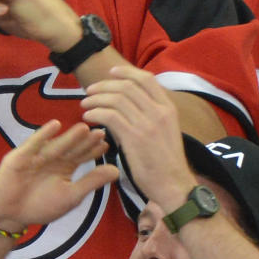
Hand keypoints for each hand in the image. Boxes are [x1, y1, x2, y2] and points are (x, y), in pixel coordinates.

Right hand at [0, 120, 118, 232]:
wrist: (10, 214)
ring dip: (69, 137)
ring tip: (84, 128)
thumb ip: (91, 181)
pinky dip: (44, 135)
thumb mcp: (70, 195)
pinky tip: (55, 125)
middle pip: (72, 148)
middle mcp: (54, 157)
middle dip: (85, 141)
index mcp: (66, 166)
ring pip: (56, 144)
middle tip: (100, 132)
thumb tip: (117, 171)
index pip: (83, 155)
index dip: (94, 150)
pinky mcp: (21, 155)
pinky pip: (34, 143)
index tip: (108, 144)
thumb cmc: (41, 206)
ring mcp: (37, 155)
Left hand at [80, 64, 193, 204]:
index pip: (146, 79)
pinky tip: (88, 117)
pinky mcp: (135, 137)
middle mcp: (159, 112)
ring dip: (96, 98)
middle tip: (89, 91)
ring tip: (84, 104)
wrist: (174, 186)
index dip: (126, 72)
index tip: (110, 73)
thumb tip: (125, 104)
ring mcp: (147, 124)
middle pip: (127, 86)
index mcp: (168, 108)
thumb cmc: (166, 162)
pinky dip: (95, 112)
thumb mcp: (165, 131)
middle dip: (104, 85)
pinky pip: (110, 116)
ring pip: (116, 99)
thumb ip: (149, 115)